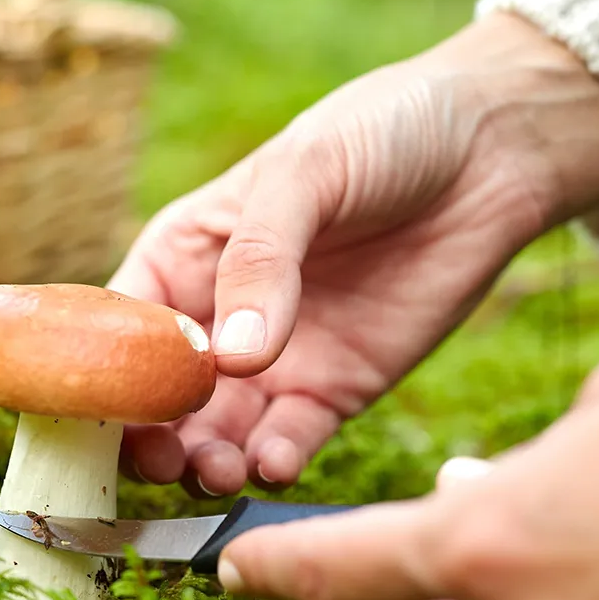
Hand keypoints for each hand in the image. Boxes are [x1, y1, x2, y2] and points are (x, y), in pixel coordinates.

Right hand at [109, 13, 598, 495]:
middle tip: (163, 457)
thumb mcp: (306, 172)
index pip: (120, 323)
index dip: (104, 369)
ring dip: (207, 460)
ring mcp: (277, 360)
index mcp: (186, 253)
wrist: (496, 149)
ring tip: (217, 467)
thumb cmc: (384, 132)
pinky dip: (276, 461)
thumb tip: (230, 356)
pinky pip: (292, 439)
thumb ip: (263, 259)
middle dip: (152, 435)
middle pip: (160, 397)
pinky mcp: (338, 389)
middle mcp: (219, 316)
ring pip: (218, 433)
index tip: (102, 408)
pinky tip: (275, 462)